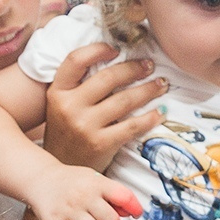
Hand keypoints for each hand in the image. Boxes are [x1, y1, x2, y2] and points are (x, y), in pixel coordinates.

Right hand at [25, 164, 143, 219]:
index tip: (137, 214)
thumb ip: (113, 195)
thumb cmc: (72, 182)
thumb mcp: (94, 180)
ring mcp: (68, 210)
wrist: (41, 179)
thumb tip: (131, 212)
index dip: (135, 208)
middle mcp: (83, 196)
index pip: (124, 196)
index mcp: (97, 183)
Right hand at [42, 43, 168, 170]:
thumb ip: (79, 85)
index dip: (97, 49)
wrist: (62, 169)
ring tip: (161, 84)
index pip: (75, 60)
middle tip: (150, 65)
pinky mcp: (101, 144)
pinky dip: (150, 117)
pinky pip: (132, 125)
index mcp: (58, 91)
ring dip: (148, 90)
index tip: (116, 49)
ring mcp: (85, 126)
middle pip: (108, 78)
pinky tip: (160, 112)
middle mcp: (69, 106)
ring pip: (125, 100)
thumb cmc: (67, 132)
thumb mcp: (62, 105)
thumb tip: (115, 60)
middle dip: (134, 69)